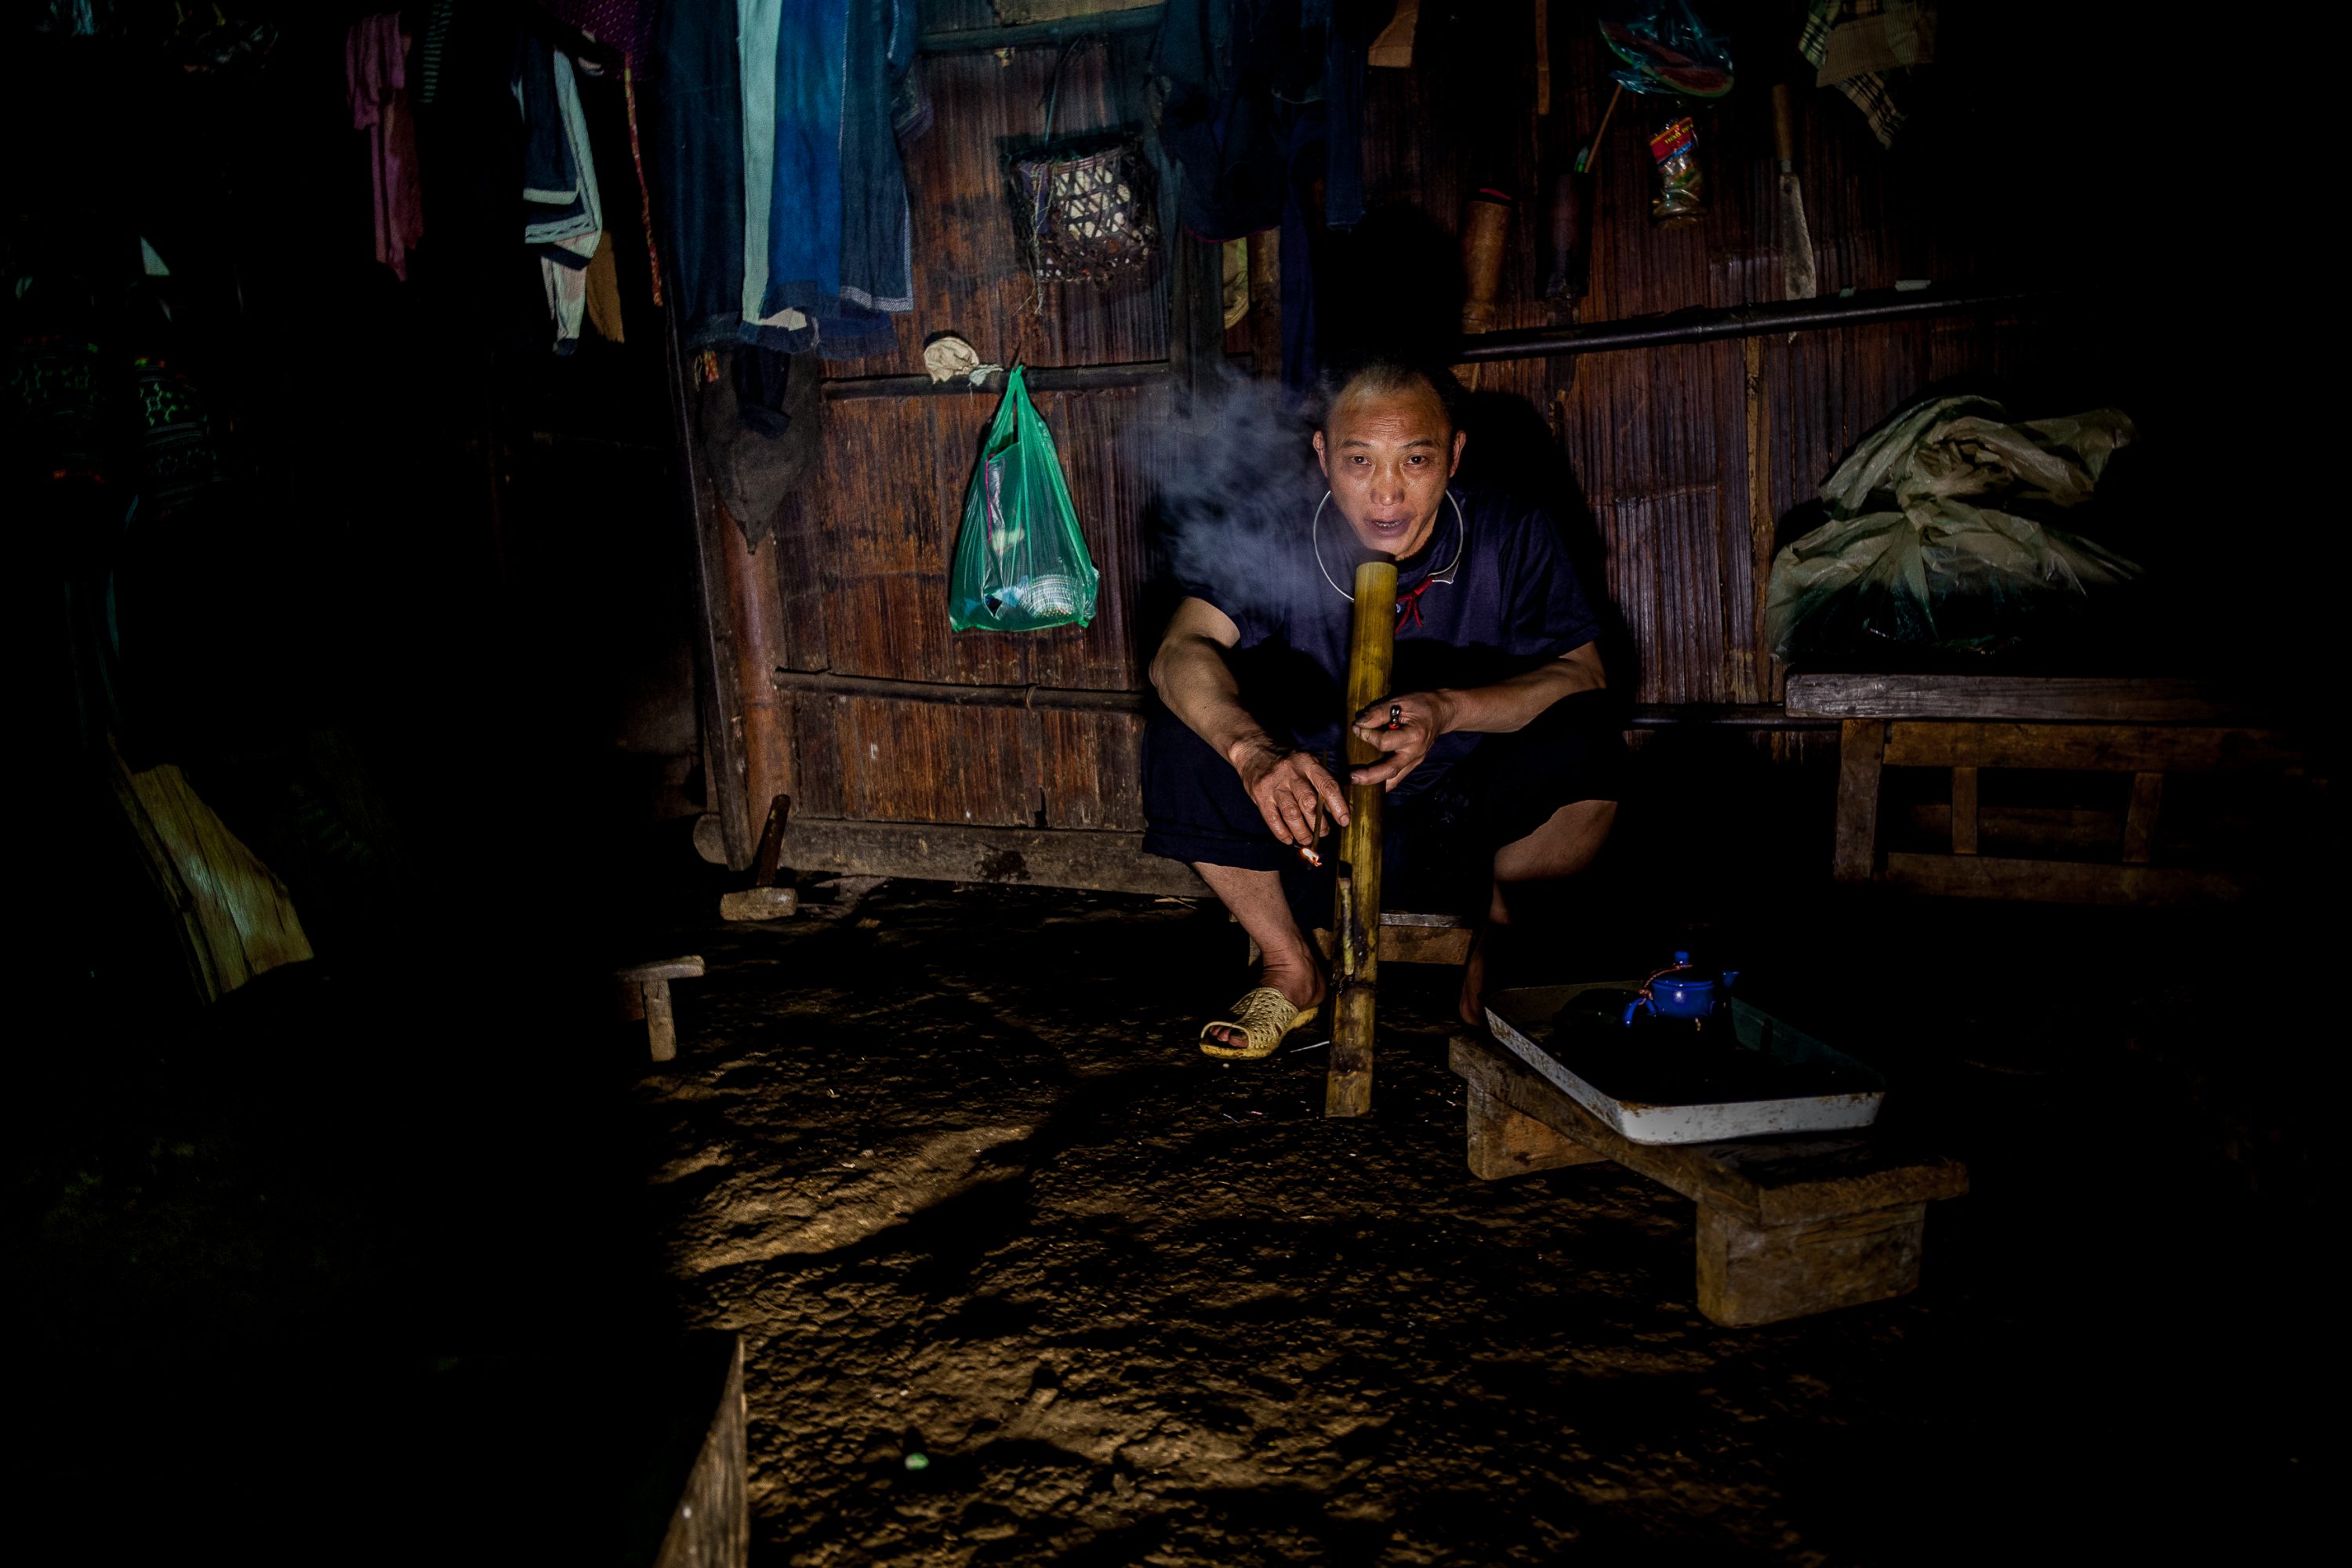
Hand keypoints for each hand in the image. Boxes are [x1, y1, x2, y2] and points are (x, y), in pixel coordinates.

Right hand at [1232, 740, 1349, 845]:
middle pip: (1308, 802)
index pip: (1327, 785)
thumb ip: (1327, 785)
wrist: (1254, 749)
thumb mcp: (1309, 764)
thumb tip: (1346, 809)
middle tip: (1323, 833)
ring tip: (1307, 839)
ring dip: (1302, 832)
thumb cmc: (1288, 761)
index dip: (1338, 805)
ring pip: (1291, 813)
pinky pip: (1272, 819)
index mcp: (1308, 763)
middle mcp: (1291, 772)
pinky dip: (1282, 833)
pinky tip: (1289, 839)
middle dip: (1318, 823)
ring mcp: (1274, 784)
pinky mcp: (1259, 794)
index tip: (1344, 820)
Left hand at [1348, 691, 1452, 791]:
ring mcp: (1415, 761)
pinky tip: (1368, 783)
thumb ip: (1379, 712)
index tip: (1356, 728)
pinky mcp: (1412, 764)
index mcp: (1414, 735)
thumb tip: (1360, 723)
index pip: (1385, 742)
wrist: (1441, 712)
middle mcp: (1415, 752)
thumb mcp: (1400, 701)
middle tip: (1351, 776)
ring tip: (1355, 782)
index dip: (1367, 735)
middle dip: (1369, 776)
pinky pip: (1396, 778)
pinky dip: (1382, 782)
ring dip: (1374, 784)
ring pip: (1394, 779)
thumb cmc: (1421, 704)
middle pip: (1390, 770)